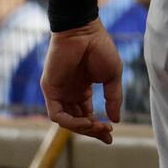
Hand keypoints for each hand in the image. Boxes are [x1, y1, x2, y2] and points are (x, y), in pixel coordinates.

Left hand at [42, 20, 122, 143]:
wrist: (83, 32)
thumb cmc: (100, 49)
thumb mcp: (112, 76)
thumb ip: (113, 98)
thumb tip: (116, 119)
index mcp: (83, 90)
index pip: (88, 115)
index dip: (99, 127)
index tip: (111, 135)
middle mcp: (69, 94)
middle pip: (78, 121)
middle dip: (92, 130)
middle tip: (106, 132)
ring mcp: (59, 93)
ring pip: (67, 120)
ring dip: (82, 127)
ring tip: (97, 126)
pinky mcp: (50, 90)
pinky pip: (56, 114)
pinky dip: (70, 121)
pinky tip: (85, 121)